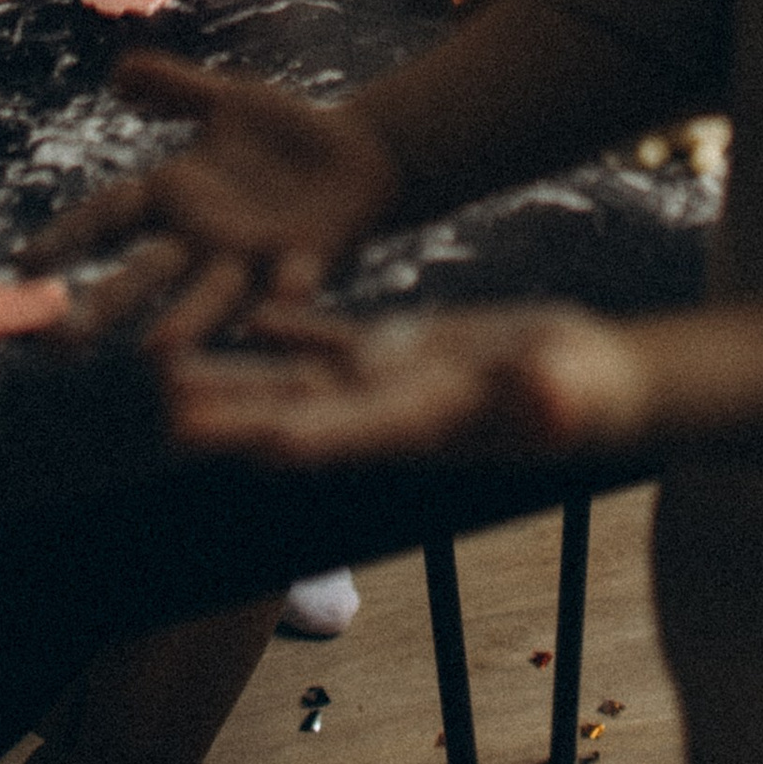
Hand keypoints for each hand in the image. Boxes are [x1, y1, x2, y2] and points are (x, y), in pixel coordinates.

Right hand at [23, 57, 405, 346]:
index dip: (69, 238)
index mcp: (178, 195)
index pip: (111, 216)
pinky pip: (295, 277)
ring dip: (185, 322)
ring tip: (153, 355)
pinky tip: (280, 299)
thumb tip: (117, 74)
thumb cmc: (287, 131)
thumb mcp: (228, 99)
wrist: (364, 152)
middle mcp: (206, 236)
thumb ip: (174, 88)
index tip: (21, 266)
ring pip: (212, 293)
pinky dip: (288, 289)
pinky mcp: (309, 256)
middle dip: (104, 305)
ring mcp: (255, 253)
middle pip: (145, 271)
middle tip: (55, 343)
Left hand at [162, 302, 648, 465]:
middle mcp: (393, 410)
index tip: (260, 450)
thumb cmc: (592, 393)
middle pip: (302, 415)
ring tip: (168, 377)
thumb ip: (553, 399)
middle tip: (170, 422)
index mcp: (431, 424)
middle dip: (238, 418)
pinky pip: (329, 337)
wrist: (593, 383)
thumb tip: (547, 402)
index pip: (363, 435)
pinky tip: (243, 314)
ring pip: (297, 379)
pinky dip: (287, 323)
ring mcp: (389, 381)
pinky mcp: (398, 350)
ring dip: (236, 378)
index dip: (311, 438)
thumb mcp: (575, 392)